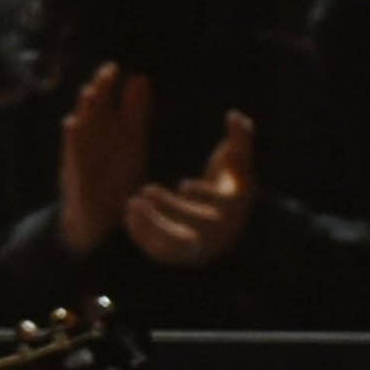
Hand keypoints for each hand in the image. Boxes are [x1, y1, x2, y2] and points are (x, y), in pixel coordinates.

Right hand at [57, 63, 150, 253]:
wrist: (99, 213)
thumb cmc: (119, 173)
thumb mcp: (133, 141)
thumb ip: (136, 112)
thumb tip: (141, 78)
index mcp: (114, 128)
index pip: (117, 102)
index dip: (124, 89)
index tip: (136, 76)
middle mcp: (96, 133)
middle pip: (98, 106)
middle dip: (102, 90)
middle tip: (109, 72)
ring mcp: (83, 148)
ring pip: (83, 122)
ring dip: (85, 109)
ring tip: (90, 93)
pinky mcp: (74, 167)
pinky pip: (72, 150)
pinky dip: (72, 137)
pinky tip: (72, 124)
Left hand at [123, 110, 254, 268]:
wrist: (227, 225)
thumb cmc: (230, 187)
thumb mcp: (238, 165)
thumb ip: (240, 140)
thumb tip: (236, 116)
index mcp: (233, 210)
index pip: (222, 207)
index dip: (204, 196)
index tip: (184, 184)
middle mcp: (217, 233)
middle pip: (196, 227)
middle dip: (172, 209)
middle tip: (147, 190)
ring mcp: (197, 247)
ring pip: (174, 243)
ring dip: (151, 225)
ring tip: (132, 203)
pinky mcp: (177, 254)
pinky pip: (158, 250)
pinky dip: (142, 234)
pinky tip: (129, 214)